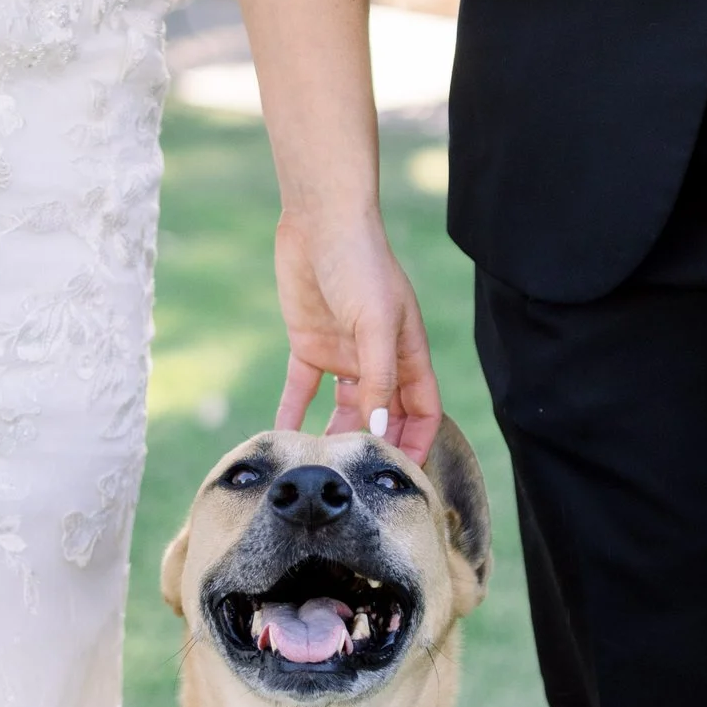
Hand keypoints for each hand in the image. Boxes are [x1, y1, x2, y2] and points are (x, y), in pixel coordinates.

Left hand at [273, 209, 442, 459]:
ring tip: (318, 470)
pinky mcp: (309, 346)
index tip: (402, 478)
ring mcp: (344, 355)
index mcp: (407, 354)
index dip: (417, 444)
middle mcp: (378, 360)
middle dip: (373, 449)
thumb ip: (378, 377)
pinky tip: (284, 438)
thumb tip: (377, 430)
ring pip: (343, 411)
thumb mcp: (375, 323)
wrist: (318, 223)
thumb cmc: (361, 263)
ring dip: (333, 438)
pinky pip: (303, 392)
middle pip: (382, 417)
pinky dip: (294, 414)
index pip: (422, 411)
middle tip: (354, 483)